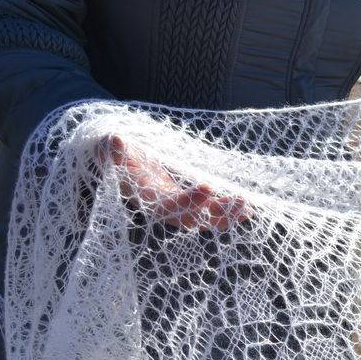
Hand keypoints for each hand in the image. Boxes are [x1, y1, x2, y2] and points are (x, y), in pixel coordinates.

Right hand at [102, 135, 249, 230]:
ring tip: (248, 206)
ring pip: (206, 219)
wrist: (121, 166)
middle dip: (219, 212)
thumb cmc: (118, 157)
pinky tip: (247, 209)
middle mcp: (166, 209)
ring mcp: (179, 209)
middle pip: (194, 218)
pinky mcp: (189, 205)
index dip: (188, 201)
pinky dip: (228, 213)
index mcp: (148, 198)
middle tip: (241, 201)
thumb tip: (115, 140)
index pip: (170, 206)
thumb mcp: (112, 150)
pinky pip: (211, 214)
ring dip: (228, 215)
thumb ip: (113, 149)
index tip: (207, 188)